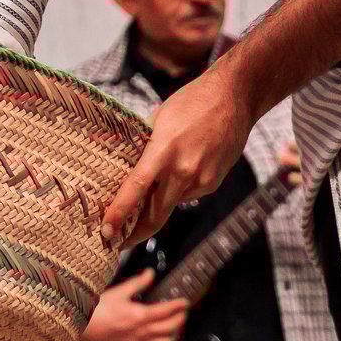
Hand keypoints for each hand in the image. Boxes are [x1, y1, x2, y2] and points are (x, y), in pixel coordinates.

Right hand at [75, 269, 188, 340]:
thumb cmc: (97, 311)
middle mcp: (143, 333)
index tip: (184, 301)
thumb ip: (138, 283)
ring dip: (175, 335)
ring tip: (175, 328)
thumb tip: (150, 274)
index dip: (179, 305)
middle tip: (182, 312)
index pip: (168, 310)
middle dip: (180, 318)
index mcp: (140, 315)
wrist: (83, 328)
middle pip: (171, 327)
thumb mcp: (118, 291)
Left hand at [104, 66, 253, 246]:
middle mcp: (183, 171)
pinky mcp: (212, 183)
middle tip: (116, 242)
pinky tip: (174, 175)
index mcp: (164, 151)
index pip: (135, 189)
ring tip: (137, 208)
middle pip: (155, 215)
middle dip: (134, 234)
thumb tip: (125, 164)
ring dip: (154, 209)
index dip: (119, 213)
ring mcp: (201, 180)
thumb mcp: (159, 118)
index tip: (106, 232)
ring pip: (170, 205)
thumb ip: (144, 145)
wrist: (234, 98)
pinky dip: (174, 191)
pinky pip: (186, 195)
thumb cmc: (192, 102)